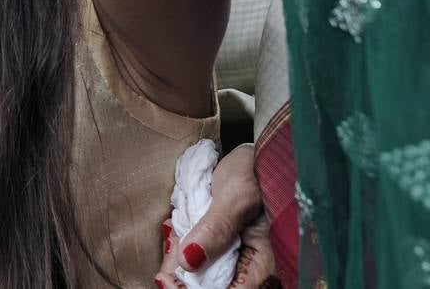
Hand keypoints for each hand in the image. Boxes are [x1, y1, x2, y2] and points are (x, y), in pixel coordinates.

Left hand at [155, 144, 277, 288]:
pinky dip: (186, 251)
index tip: (170, 281)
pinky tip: (177, 241)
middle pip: (215, 286)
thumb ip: (215, 229)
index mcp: (265, 262)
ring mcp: (238, 256)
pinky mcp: (224, 245)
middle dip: (186, 279)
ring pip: (204, 275)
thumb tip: (189, 261)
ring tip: (171, 252)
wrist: (257, 154)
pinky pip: (201, 257)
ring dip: (183, 268)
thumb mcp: (235, 196)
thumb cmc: (256, 169)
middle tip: (164, 271)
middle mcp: (252, 266)